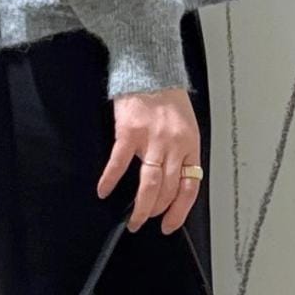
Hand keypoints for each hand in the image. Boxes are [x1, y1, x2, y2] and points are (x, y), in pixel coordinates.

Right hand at [97, 87, 202, 234]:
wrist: (150, 70)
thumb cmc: (167, 97)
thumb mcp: (186, 126)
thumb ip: (182, 152)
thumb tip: (174, 181)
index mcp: (190, 145)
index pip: (189, 187)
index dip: (179, 211)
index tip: (169, 224)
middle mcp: (173, 146)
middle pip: (168, 190)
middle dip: (156, 212)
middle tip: (144, 221)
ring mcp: (151, 140)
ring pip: (149, 184)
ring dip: (141, 207)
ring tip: (132, 219)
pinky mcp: (129, 132)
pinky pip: (119, 163)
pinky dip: (110, 180)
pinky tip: (104, 190)